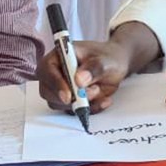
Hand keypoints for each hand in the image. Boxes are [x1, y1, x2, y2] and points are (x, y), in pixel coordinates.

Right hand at [37, 22, 159, 113]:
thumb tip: (79, 79)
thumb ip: (95, 67)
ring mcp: (60, 85)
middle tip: (94, 94)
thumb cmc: (111, 55)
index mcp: (58, 55)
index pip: (47, 70)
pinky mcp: (69, 98)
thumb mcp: (107, 59)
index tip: (71, 95)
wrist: (118, 63)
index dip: (56, 84)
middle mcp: (55, 71)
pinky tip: (105, 99)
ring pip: (61, 104)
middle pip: (49, 91)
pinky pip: (73, 111)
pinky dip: (89, 109)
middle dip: (72, 97)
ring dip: (83, 104)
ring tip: (103, 93)